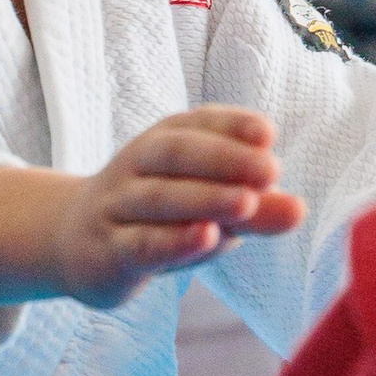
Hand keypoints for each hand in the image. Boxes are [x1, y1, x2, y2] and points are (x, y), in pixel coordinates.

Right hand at [58, 109, 304, 307]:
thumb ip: (254, 209)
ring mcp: (117, 207)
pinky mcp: (107, 251)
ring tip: (248, 203)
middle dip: (225, 159)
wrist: (75, 244)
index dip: (231, 126)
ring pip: (158, 198)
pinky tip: (205, 238)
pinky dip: (173, 240)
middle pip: (176, 153)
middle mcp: (137, 166)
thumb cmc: (158, 219)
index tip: (267, 134)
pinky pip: (139, 243)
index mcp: (164, 142)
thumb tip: (299, 211)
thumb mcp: (209, 208)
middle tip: (271, 170)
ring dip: (205, 198)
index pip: (196, 124)